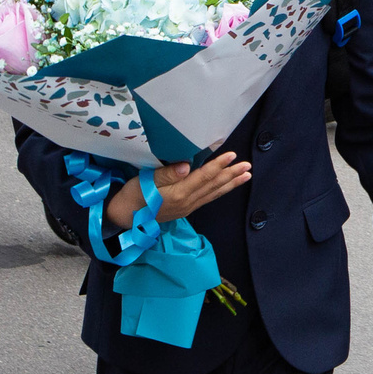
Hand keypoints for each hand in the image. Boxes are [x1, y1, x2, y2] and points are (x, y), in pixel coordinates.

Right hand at [105, 152, 252, 228]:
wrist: (124, 217)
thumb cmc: (133, 196)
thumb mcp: (145, 182)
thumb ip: (166, 174)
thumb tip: (186, 166)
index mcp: (179, 194)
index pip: (203, 177)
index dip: (219, 166)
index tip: (233, 155)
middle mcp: (188, 202)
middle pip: (214, 186)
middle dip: (232, 175)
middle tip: (248, 166)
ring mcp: (188, 207)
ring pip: (214, 193)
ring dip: (231, 183)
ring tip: (246, 175)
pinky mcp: (186, 209)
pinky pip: (208, 198)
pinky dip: (220, 190)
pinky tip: (227, 186)